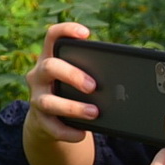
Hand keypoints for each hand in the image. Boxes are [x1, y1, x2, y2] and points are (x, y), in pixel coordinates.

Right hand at [23, 21, 97, 147]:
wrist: (49, 122)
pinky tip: (82, 134)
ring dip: (73, 107)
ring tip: (95, 112)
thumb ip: (94, 71)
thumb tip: (128, 78)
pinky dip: (68, 131)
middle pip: (50, 67)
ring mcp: (36, 99)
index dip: (66, 31)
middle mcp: (39, 76)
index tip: (86, 34)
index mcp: (50, 58)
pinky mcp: (39, 121)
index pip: (52, 36)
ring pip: (48, 101)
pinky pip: (52, 127)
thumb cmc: (72, 92)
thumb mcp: (78, 77)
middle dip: (73, 75)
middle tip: (94, 86)